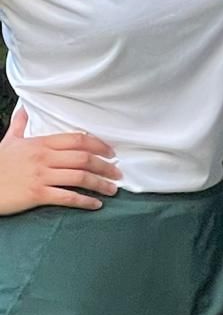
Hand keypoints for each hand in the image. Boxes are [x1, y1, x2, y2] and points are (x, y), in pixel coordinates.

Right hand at [0, 108, 120, 212]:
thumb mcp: (9, 140)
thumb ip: (20, 125)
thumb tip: (25, 109)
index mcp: (41, 143)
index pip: (78, 140)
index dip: (99, 145)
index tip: (112, 153)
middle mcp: (44, 157)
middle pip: (84, 158)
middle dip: (105, 166)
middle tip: (119, 173)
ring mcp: (41, 176)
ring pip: (80, 177)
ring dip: (100, 184)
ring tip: (113, 190)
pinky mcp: (36, 194)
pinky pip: (67, 197)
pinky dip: (84, 201)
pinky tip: (95, 205)